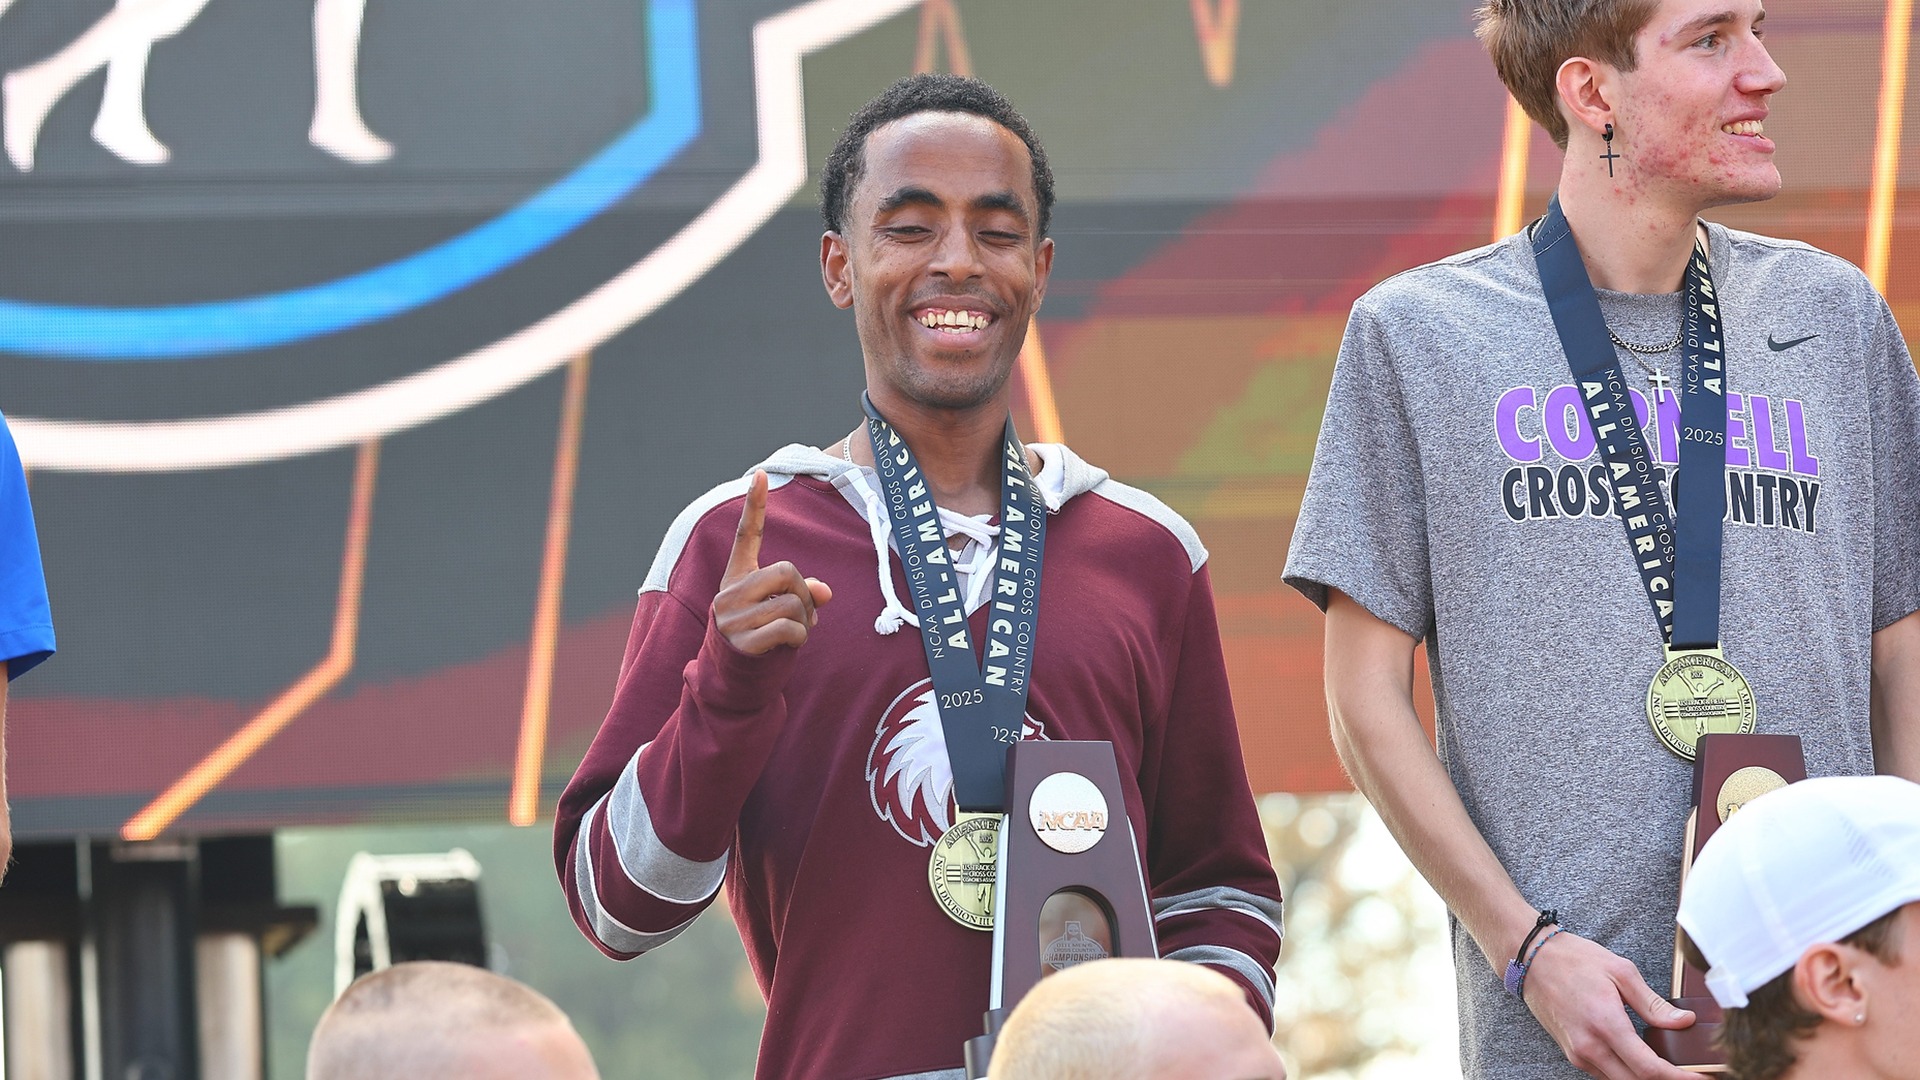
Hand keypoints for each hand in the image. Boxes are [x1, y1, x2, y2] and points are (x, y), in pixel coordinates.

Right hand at [713, 470, 831, 654]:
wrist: (735, 681)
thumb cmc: (762, 639)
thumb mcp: (780, 611)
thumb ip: (801, 594)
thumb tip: (825, 592)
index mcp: (737, 578)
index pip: (747, 536)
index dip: (755, 505)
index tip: (761, 474)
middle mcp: (729, 593)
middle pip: (786, 571)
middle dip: (804, 593)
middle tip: (802, 614)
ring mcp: (732, 617)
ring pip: (793, 603)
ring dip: (805, 621)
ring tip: (793, 633)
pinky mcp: (742, 641)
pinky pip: (791, 628)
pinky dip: (801, 637)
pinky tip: (789, 646)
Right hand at [1521, 931, 1695, 1078]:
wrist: (1530, 959)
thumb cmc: (1573, 959)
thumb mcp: (1620, 972)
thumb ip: (1653, 1004)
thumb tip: (1683, 1023)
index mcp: (1605, 1024)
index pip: (1649, 1068)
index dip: (1679, 1079)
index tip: (1701, 1079)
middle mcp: (1589, 1046)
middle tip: (1690, 1075)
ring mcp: (1578, 1053)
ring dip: (1644, 1077)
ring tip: (1667, 1067)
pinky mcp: (1572, 1053)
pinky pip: (1605, 1073)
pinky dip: (1626, 1071)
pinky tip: (1639, 1059)